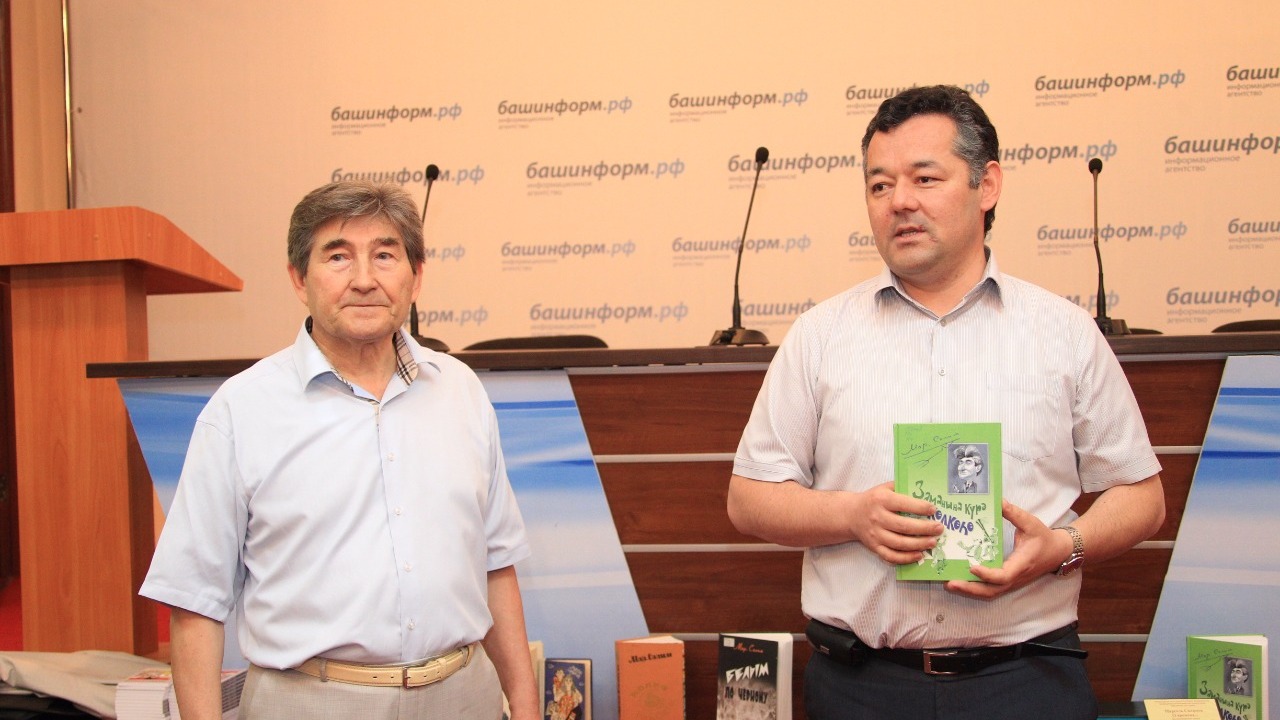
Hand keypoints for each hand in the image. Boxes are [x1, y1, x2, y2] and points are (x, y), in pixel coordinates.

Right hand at [850, 481, 943, 564]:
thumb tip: (926, 491)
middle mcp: (877, 517)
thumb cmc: (873, 499)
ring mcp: (875, 534)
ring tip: (933, 542)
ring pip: (899, 543)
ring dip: (919, 544)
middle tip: (939, 528)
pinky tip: (919, 555)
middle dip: (924, 528)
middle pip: (903, 526)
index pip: (903, 504)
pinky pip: (891, 556)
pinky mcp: (874, 547)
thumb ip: (902, 487)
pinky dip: (906, 558)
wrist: (851, 514)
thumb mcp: (885, 488)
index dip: (920, 507)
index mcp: (881, 500)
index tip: (933, 510)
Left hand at [944, 500, 1069, 599]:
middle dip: (970, 588)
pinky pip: (992, 589)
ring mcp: (1012, 582)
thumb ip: (1013, 513)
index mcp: (1021, 564)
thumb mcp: (1031, 523)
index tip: (972, 567)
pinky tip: (961, 581)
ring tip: (950, 584)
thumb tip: (997, 500)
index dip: (987, 574)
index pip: (1003, 575)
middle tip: (950, 582)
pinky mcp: (1009, 582)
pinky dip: (976, 588)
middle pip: (992, 590)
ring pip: (990, 593)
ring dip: (970, 591)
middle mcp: (1015, 577)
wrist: (1058, 552)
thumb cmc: (1044, 538)